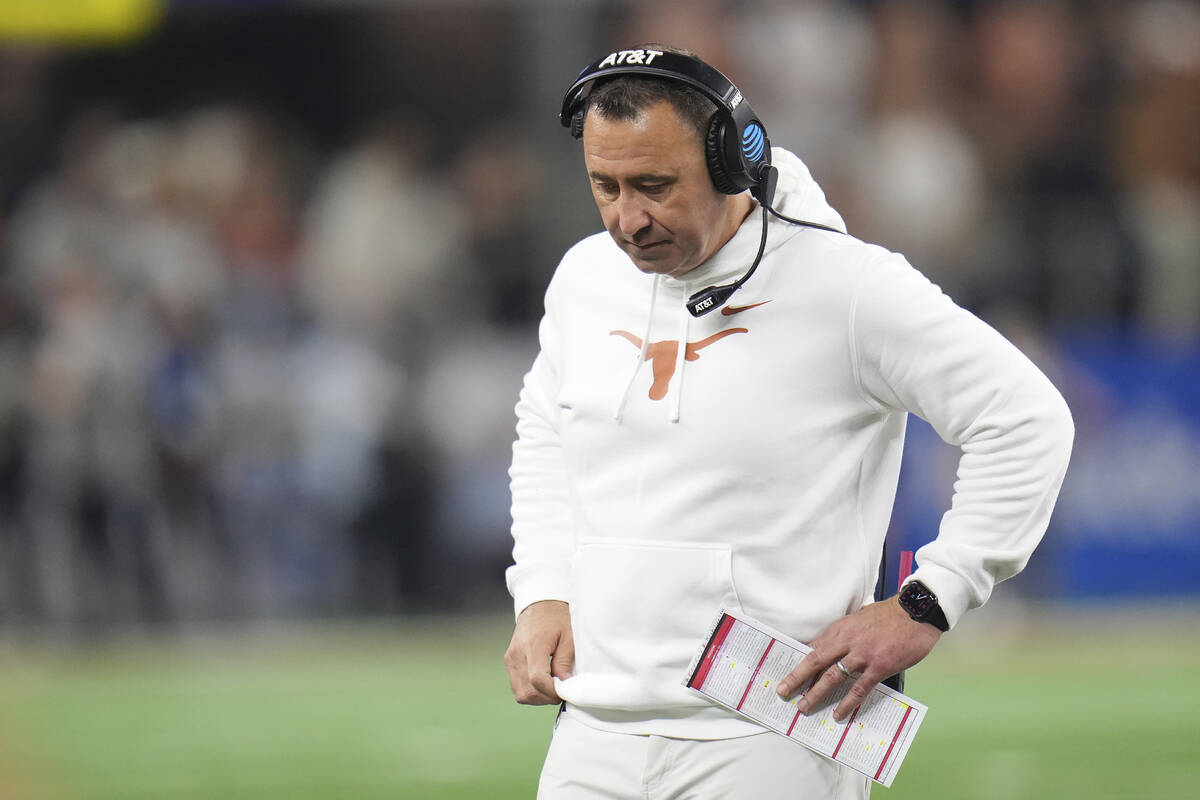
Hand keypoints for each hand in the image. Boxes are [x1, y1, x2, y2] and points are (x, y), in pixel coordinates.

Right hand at [504, 600, 573, 704]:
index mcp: (533, 645)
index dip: (552, 691)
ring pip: (521, 693)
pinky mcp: (509, 661)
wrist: (539, 604)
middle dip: (547, 697)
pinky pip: (517, 686)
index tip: (565, 691)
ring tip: (553, 687)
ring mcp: (510, 658)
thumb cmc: (557, 617)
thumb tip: (563, 686)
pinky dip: (531, 690)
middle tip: (561, 690)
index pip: (537, 679)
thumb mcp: (569, 637)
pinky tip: (543, 683)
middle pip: (528, 691)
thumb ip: (564, 662)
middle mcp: (517, 654)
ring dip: (538, 697)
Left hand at [776, 597, 940, 721]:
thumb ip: (845, 633)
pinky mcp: (879, 667)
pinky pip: (859, 688)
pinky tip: (839, 713)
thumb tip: (831, 646)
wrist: (915, 613)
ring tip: (804, 706)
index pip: (814, 647)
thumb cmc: (889, 615)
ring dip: (817, 694)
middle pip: (816, 662)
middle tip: (783, 692)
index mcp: (841, 628)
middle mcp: (847, 641)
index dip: (799, 662)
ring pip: (833, 677)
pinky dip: (847, 703)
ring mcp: (863, 655)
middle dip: (797, 678)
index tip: (786, 673)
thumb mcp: (859, 618)